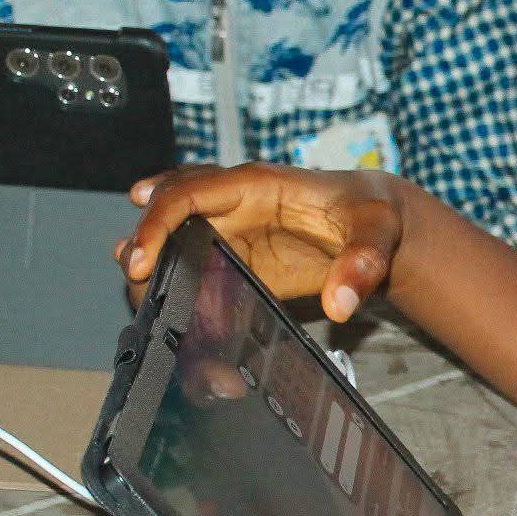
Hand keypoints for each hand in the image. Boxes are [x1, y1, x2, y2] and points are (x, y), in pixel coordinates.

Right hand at [119, 163, 404, 322]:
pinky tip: (183, 331)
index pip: (189, 191)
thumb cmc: (373, 212)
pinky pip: (198, 278)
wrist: (380, 225)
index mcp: (257, 184)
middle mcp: (233, 205)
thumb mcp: (380, 230)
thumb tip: (340, 304)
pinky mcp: (236, 262)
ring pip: (173, 247)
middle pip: (166, 217)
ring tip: (156, 316)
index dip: (157, 223)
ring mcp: (231, 233)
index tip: (140, 261)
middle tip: (136, 288)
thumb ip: (363, 262)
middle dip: (142, 251)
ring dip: (158, 280)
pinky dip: (186, 303)